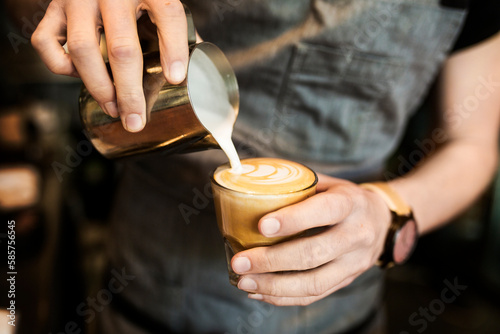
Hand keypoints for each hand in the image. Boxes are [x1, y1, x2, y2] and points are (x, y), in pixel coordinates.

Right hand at [31, 0, 188, 131]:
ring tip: (113, 108)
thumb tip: (194, 72)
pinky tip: (80, 76)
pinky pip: (46, 41)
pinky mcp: (54, 6)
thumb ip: (177, 32)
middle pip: (122, 48)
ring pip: (82, 49)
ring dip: (98, 87)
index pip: (168, 15)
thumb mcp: (161, 2)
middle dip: (129, 92)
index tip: (176, 79)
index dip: (174, 49)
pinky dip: (60, 65)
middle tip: (135, 120)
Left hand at [231, 174, 391, 305]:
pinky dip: (284, 298)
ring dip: (274, 286)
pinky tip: (260, 292)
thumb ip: (297, 185)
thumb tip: (251, 187)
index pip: (324, 211)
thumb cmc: (343, 197)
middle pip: (314, 253)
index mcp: (351, 203)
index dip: (294, 219)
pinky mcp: (347, 280)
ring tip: (244, 282)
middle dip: (272, 261)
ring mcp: (354, 262)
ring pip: (313, 282)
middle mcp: (356, 234)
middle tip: (240, 262)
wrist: (381, 219)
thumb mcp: (328, 182)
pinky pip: (315, 295)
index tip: (262, 226)